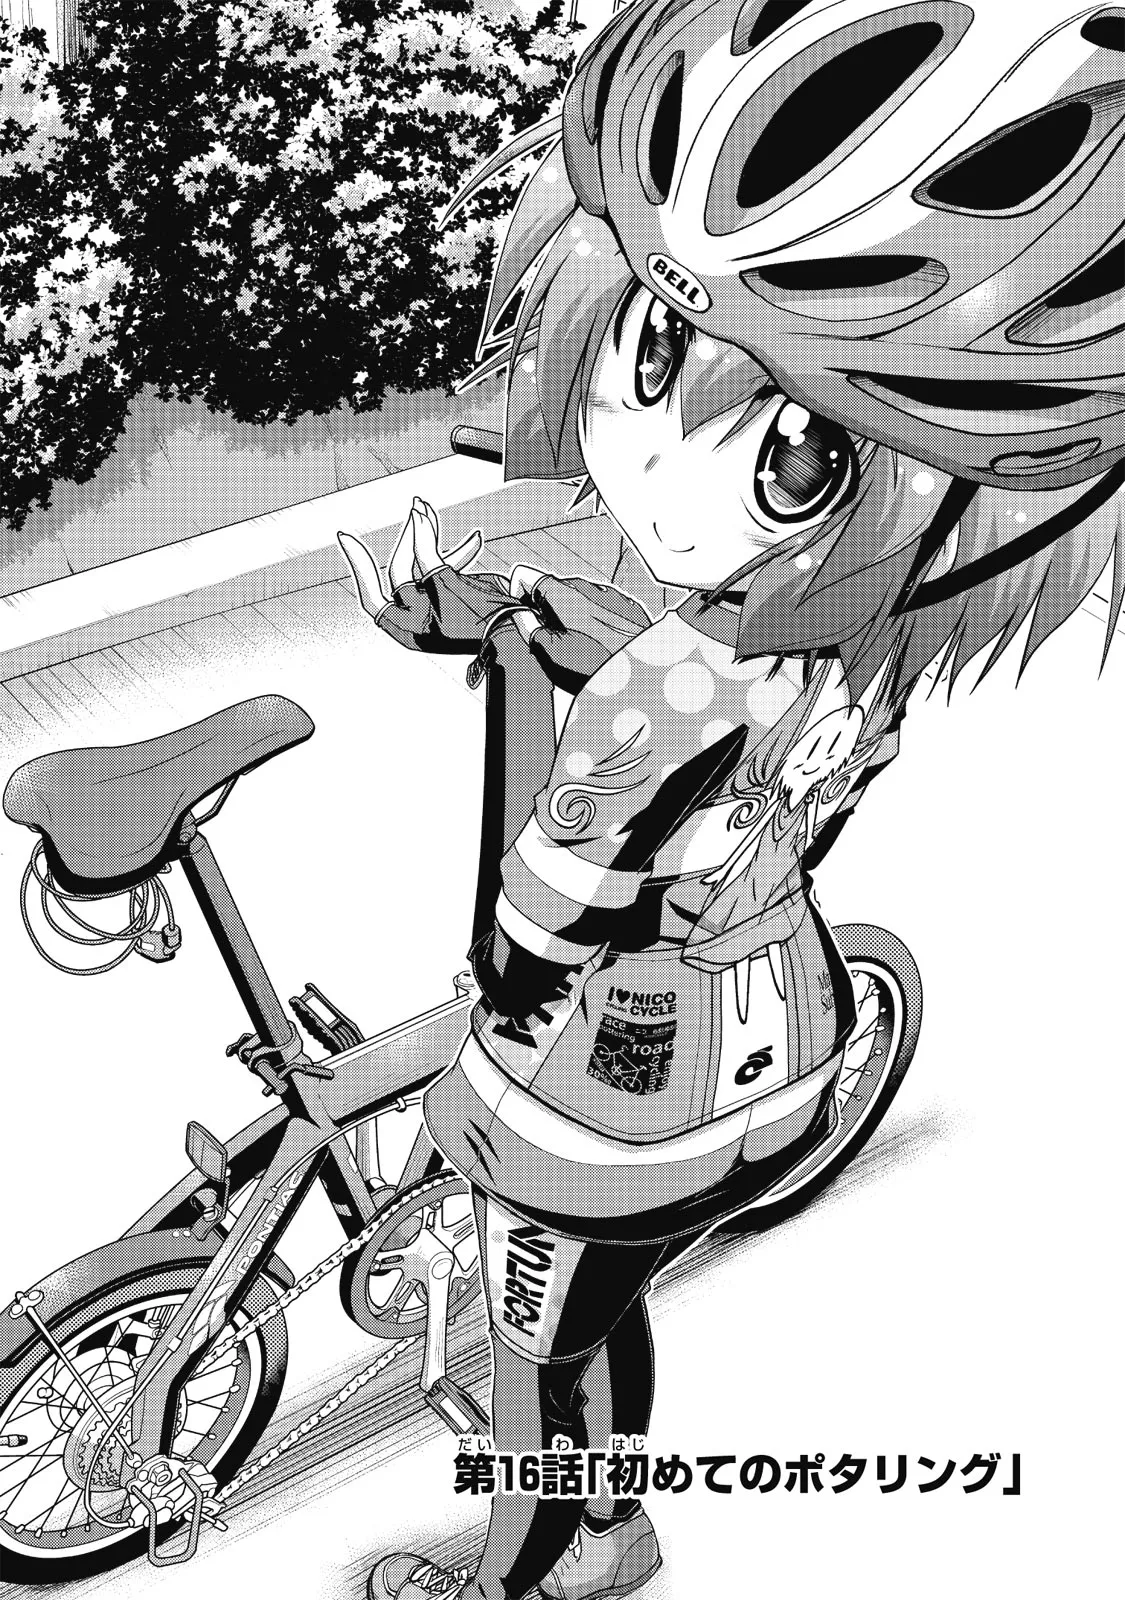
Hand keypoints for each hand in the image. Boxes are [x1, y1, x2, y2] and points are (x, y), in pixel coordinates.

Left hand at [338, 497, 481, 620]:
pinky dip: (457, 551)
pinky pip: (445, 566)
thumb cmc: (483, 617)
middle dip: (410, 538)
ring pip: (422, 563)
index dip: (359, 565)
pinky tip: (475, 539)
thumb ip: (426, 553)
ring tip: (426, 507)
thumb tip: (415, 517)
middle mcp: (415, 616)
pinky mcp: (452, 592)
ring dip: (428, 535)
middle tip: (414, 509)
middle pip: (400, 570)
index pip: (373, 594)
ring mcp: (433, 604)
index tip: (345, 536)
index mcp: (406, 627)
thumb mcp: (447, 584)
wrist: (522, 628)